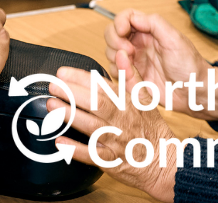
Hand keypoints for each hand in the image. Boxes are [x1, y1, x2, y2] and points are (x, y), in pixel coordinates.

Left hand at [49, 65, 177, 202]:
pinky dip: (76, 150)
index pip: (104, 87)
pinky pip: (93, 156)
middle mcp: (123, 121)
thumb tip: (121, 54)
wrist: (165, 163)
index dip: (82, 78)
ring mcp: (117, 142)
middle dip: (73, 94)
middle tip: (54, 86)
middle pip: (97, 104)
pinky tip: (60, 142)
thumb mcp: (146, 100)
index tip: (63, 72)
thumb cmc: (151, 130)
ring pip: (93, 127)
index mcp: (129, 104)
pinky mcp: (112, 162)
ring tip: (53, 106)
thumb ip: (131, 76)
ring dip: (71, 116)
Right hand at [104, 10, 217, 120]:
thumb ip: (154, 23)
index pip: (124, 18)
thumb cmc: (190, 66)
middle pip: (112, 35)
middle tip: (128, 52)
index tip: (122, 32)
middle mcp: (139, 44)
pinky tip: (136, 80)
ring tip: (132, 68)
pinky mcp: (134, 78)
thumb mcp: (174, 39)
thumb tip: (132, 17)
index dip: (119, 23)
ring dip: (118, 62)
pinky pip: (118, 76)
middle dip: (114, 42)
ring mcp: (135, 61)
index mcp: (149, 31)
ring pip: (111, 56)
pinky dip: (123, 77)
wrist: (194, 92)